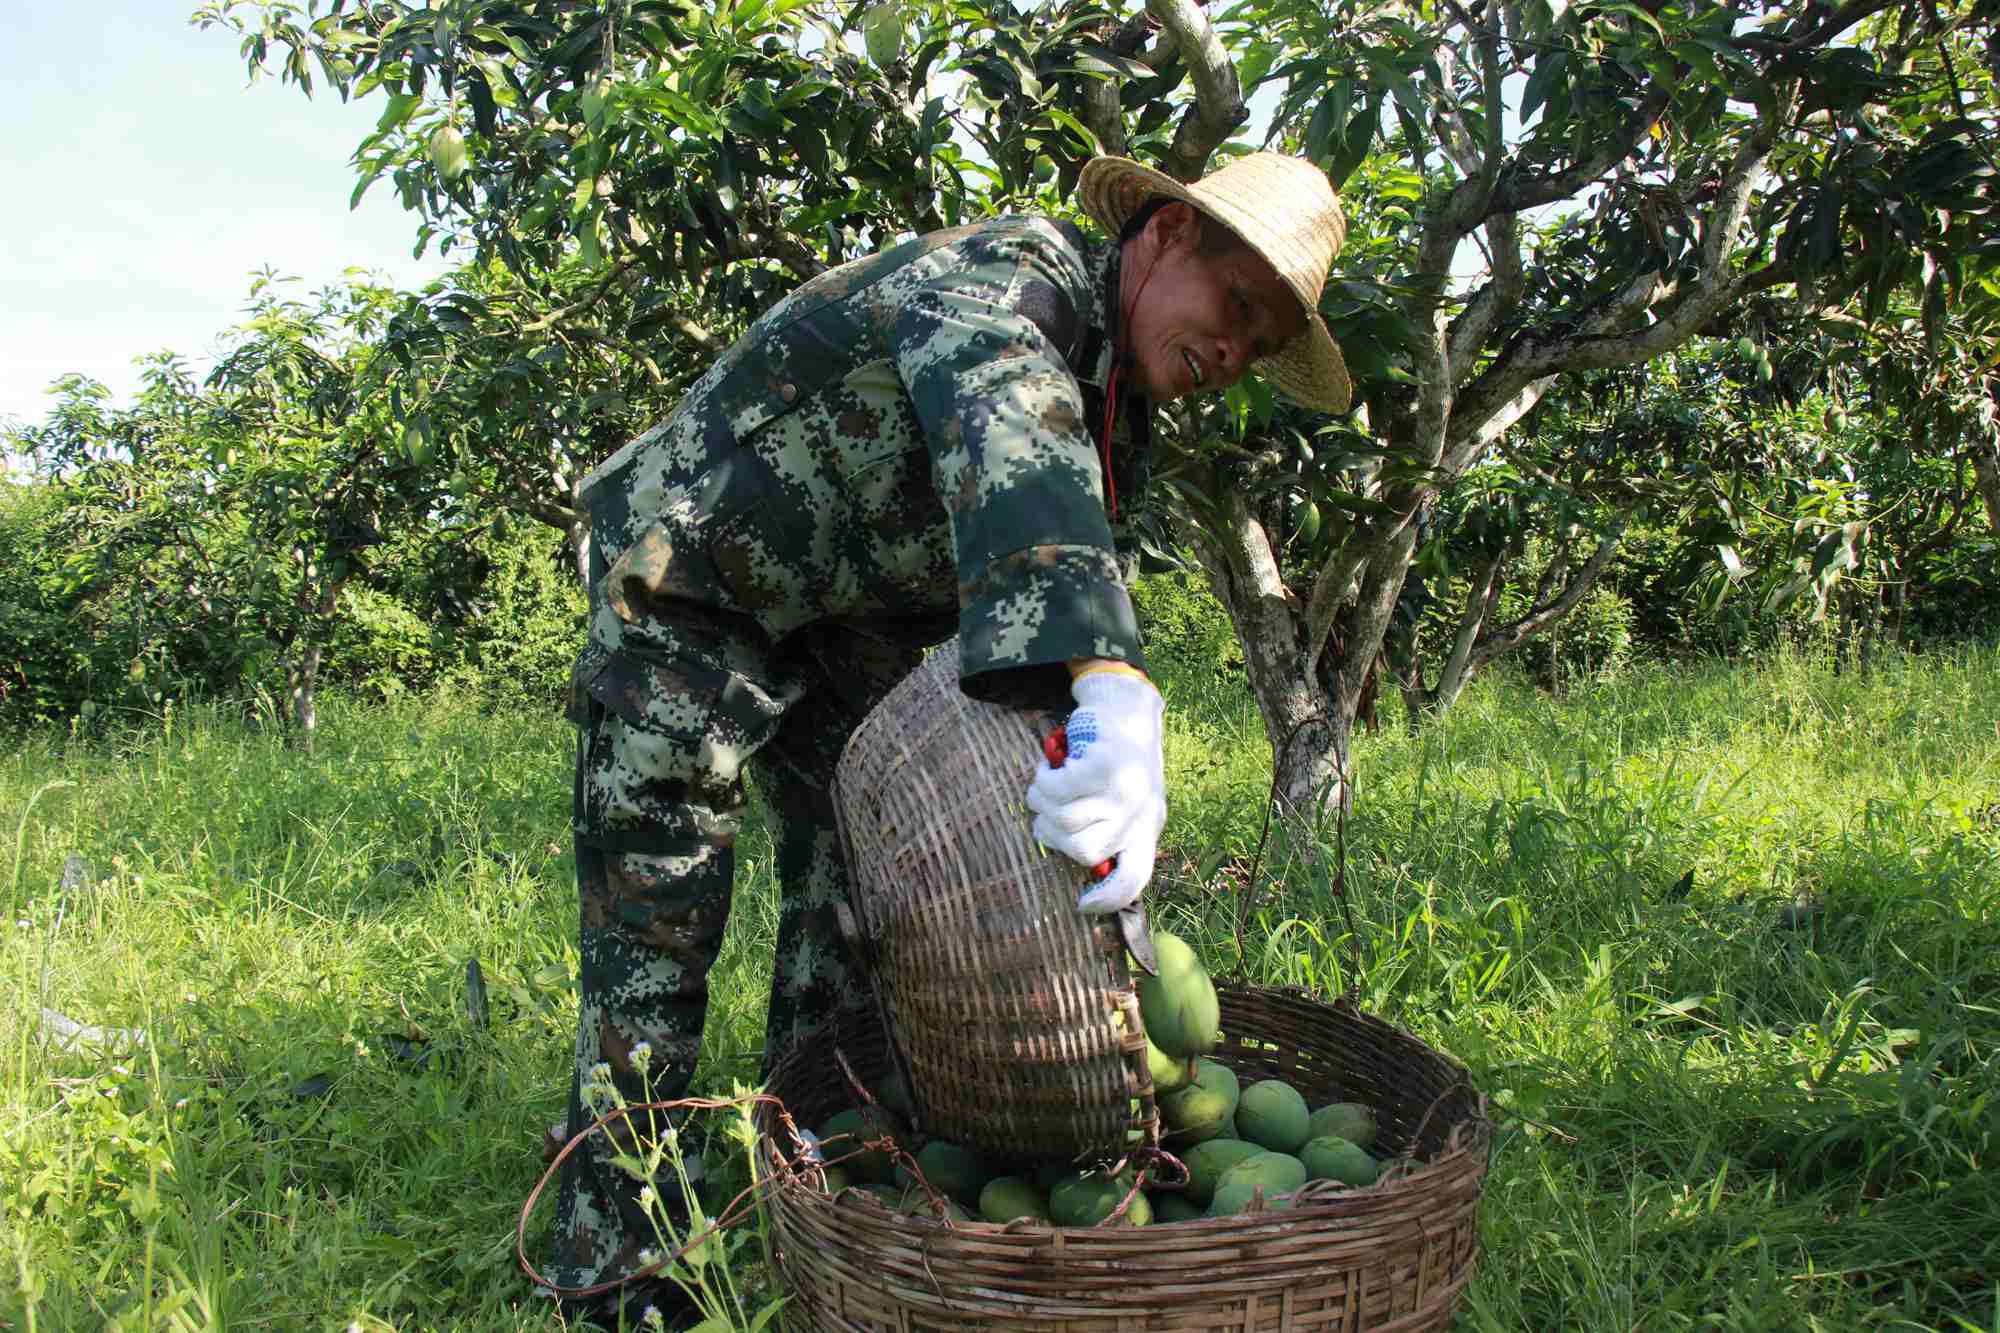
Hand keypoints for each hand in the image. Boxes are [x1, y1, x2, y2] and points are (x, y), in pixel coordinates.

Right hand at [1026, 665, 1165, 913]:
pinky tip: (1048, 768)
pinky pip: (1057, 789)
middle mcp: (1140, 814)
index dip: (1108, 901)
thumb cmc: (1119, 761)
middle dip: (1053, 835)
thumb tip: (1086, 873)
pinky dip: (1043, 780)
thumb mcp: (1129, 802)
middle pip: (1083, 853)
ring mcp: (1124, 791)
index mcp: (1146, 829)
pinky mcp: (1104, 767)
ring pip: (1063, 819)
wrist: (1126, 708)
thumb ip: (1111, 833)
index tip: (1082, 905)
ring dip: (1042, 802)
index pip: (1134, 879)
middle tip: (1046, 814)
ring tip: (1045, 785)